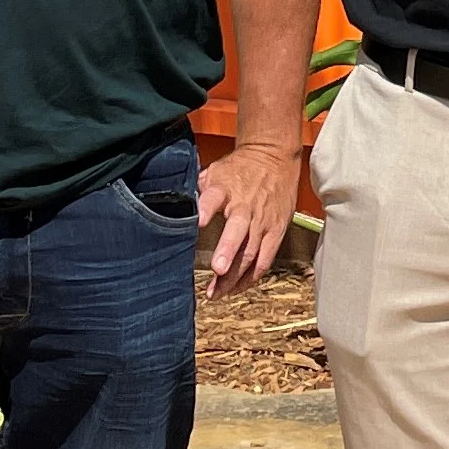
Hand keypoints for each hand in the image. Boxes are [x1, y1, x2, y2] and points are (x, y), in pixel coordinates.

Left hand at [197, 139, 300, 294]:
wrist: (274, 156)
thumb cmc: (239, 168)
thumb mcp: (214, 171)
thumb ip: (196, 191)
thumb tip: (171, 205)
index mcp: (226, 188)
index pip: (214, 196)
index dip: (205, 207)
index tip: (197, 221)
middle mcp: (246, 205)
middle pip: (239, 229)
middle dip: (228, 251)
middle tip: (217, 270)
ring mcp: (263, 220)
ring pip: (252, 252)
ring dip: (235, 275)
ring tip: (217, 292)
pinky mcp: (277, 230)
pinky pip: (265, 259)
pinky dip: (252, 277)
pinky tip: (237, 288)